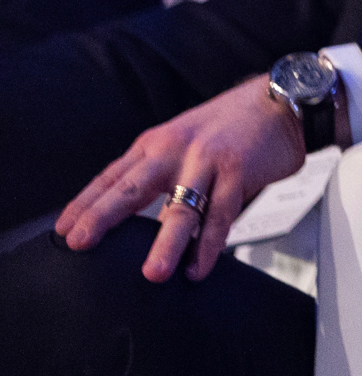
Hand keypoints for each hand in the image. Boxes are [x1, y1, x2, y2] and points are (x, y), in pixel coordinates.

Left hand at [58, 74, 308, 280]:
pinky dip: (209, 245)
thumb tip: (147, 219)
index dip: (85, 203)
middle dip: (103, 217)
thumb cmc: (235, 124)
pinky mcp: (239, 171)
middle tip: (81, 243)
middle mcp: (176, 150)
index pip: (112, 176)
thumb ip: (165, 175)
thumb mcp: (186, 140)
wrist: (283, 102)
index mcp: (156, 143)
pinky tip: (199, 267)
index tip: (63, 230)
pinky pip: (221, 215)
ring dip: (166, 244)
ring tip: (153, 274)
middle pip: (132, 188)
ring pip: (181, 208)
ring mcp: (207, 160)